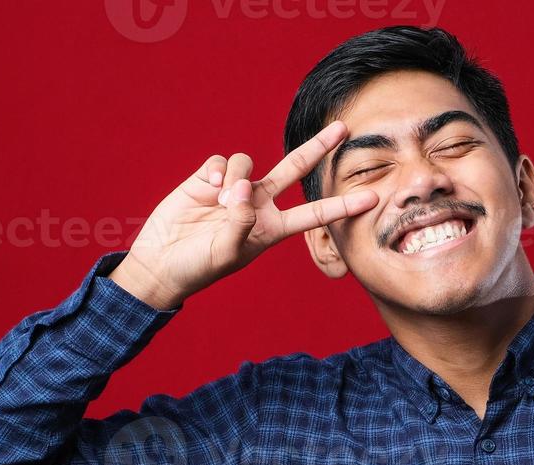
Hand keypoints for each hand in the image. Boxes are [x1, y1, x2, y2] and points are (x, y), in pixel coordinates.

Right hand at [109, 121, 377, 308]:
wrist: (161, 261)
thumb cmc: (198, 267)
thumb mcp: (226, 252)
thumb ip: (239, 221)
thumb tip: (243, 190)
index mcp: (272, 228)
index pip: (313, 214)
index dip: (342, 206)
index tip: (372, 198)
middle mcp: (258, 203)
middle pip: (294, 168)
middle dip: (318, 147)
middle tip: (343, 127)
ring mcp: (234, 188)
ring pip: (246, 163)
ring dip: (235, 178)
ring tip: (220, 203)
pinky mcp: (208, 178)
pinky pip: (221, 161)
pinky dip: (215, 173)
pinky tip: (206, 191)